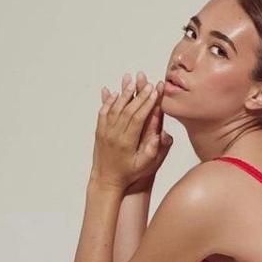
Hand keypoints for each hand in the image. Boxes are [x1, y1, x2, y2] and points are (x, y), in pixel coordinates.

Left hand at [90, 72, 172, 190]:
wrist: (106, 180)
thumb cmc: (128, 174)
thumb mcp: (145, 166)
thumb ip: (153, 150)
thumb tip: (162, 135)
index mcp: (127, 142)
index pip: (138, 117)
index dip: (147, 103)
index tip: (155, 92)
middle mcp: (114, 135)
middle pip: (127, 110)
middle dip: (138, 95)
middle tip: (147, 82)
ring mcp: (105, 132)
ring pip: (114, 108)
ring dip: (123, 94)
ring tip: (131, 81)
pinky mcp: (99, 132)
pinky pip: (103, 113)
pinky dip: (108, 101)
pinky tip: (113, 93)